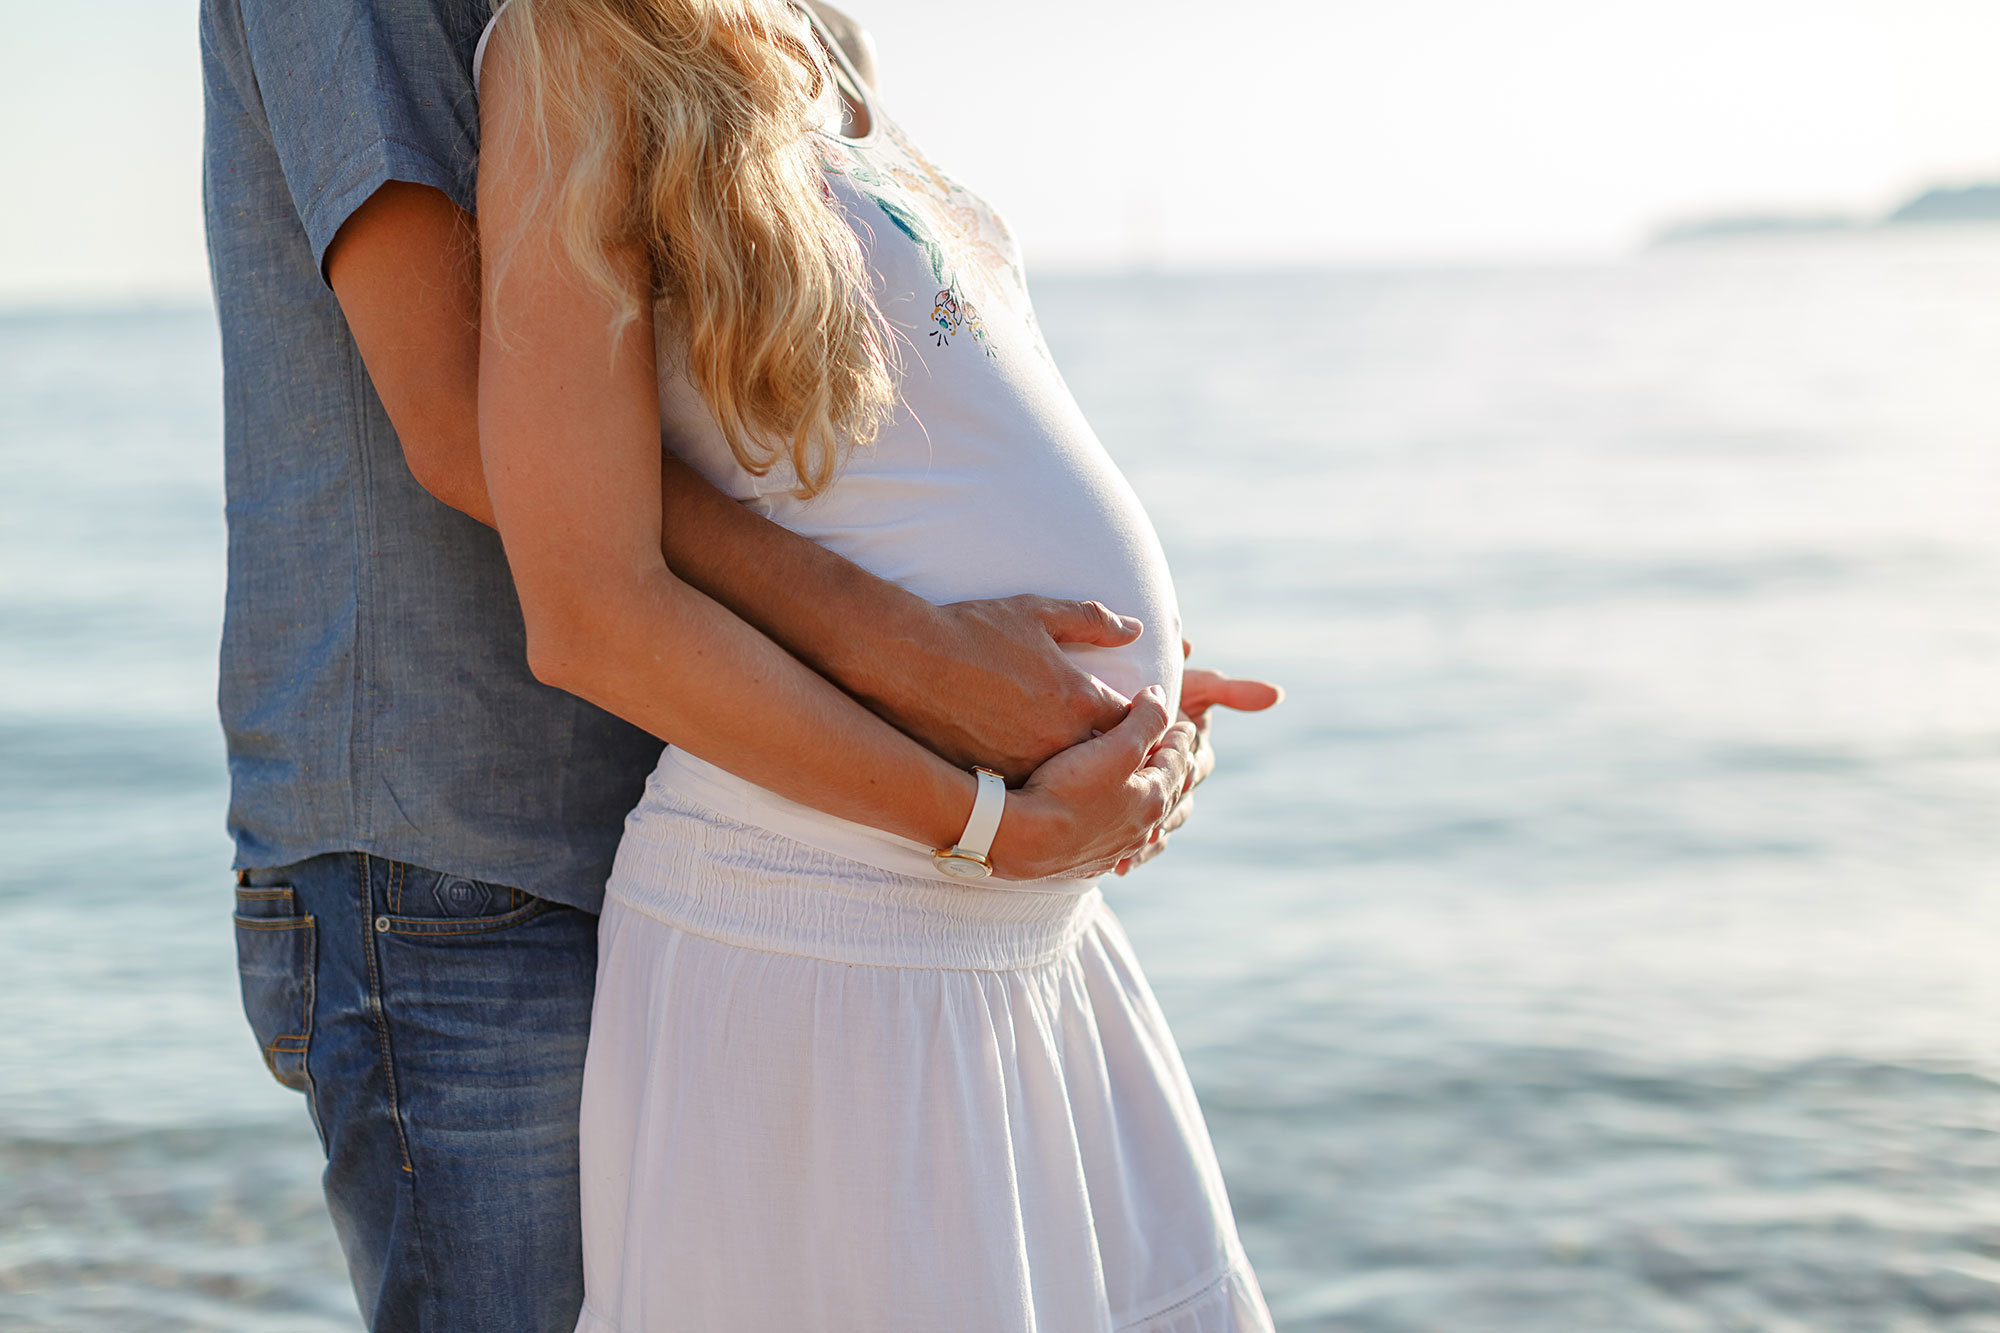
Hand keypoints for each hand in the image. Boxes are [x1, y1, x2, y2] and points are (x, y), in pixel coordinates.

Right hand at [866, 595, 1146, 783]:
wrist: (905, 661)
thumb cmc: (971, 630)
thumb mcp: (1037, 612)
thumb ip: (1092, 620)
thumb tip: (1135, 630)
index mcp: (1078, 698)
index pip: (1129, 723)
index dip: (1130, 722)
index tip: (1121, 719)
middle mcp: (1059, 739)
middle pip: (1103, 761)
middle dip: (1106, 755)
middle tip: (1101, 751)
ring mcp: (1025, 766)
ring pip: (1066, 783)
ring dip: (1070, 775)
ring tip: (1064, 766)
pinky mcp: (992, 782)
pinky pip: (1028, 793)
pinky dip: (1033, 785)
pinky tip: (1030, 780)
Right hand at [988, 685, 1196, 880]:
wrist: (1024, 839)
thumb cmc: (1069, 788)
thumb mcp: (1116, 745)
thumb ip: (1145, 719)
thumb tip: (1160, 696)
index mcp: (1154, 798)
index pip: (1177, 760)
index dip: (1180, 738)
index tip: (1185, 725)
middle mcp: (1141, 828)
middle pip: (1164, 791)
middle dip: (1171, 768)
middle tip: (1171, 751)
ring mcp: (1115, 848)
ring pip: (1141, 818)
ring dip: (1147, 798)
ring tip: (1145, 785)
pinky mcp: (1088, 860)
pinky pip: (1115, 839)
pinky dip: (1121, 823)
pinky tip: (1111, 822)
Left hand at [1113, 640, 1283, 875]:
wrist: (1127, 702)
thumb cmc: (1165, 687)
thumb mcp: (1197, 685)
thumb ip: (1231, 691)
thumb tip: (1277, 694)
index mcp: (1198, 757)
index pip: (1195, 769)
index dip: (1182, 772)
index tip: (1169, 777)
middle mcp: (1183, 784)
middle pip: (1178, 805)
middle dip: (1163, 815)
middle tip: (1146, 825)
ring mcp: (1160, 803)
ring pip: (1161, 828)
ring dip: (1149, 842)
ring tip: (1131, 852)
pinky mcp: (1138, 817)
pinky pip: (1141, 844)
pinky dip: (1134, 856)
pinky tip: (1119, 868)